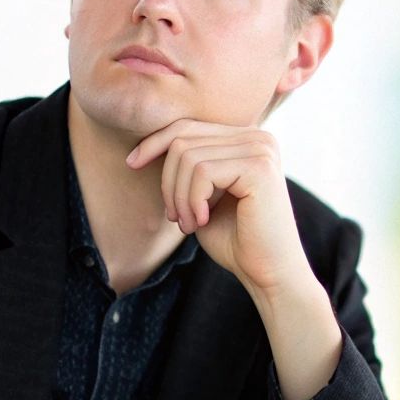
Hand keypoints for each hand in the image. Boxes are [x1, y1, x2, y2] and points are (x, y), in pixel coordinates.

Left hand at [125, 119, 311, 296]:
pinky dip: (192, 200)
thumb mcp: (203, 197)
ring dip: (179, 197)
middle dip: (168, 181)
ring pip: (188, 156)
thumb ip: (188, 167)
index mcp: (246, 139)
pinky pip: (202, 171)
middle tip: (176, 217)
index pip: (187, 126)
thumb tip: (150, 144)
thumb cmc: (235, 241)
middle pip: (183, 138)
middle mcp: (258, 137)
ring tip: (189, 224)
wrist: (268, 273)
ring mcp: (261, 149)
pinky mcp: (259, 166)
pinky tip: (202, 222)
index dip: (154, 143)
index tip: (132, 164)